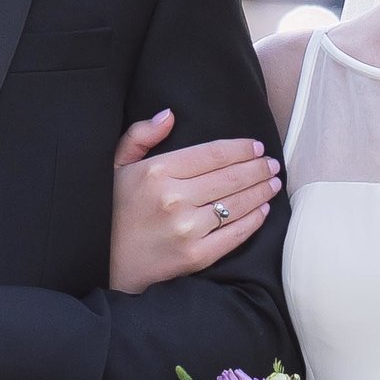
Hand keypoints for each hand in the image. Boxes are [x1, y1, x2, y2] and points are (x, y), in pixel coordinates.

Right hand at [107, 112, 280, 295]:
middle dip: (258, 168)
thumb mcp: (116, 166)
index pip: (212, 154)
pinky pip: (234, 235)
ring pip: (237, 204)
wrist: (106, 264)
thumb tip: (170, 115)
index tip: (256, 148)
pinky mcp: (195, 256)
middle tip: (272, 164)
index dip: (241, 149)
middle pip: (230, 177)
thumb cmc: (113, 212)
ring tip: (273, 183)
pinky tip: (263, 210)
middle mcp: (174, 199)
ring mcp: (186, 229)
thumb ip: (140, 136)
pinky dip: (254, 221)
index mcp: (157, 171)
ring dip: (261, 192)